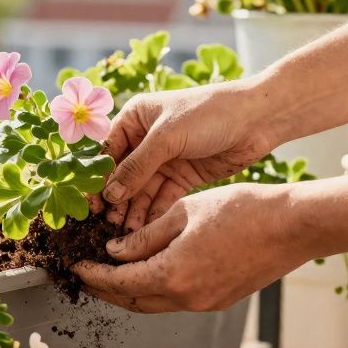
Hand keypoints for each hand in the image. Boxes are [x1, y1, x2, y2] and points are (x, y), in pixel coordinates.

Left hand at [74, 184, 310, 312]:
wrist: (294, 226)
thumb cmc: (243, 210)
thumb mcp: (183, 212)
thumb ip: (145, 236)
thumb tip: (115, 251)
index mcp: (171, 275)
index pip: (117, 282)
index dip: (91, 274)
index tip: (74, 264)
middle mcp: (186, 298)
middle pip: (131, 301)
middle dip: (104, 288)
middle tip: (85, 272)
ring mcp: (205, 303)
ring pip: (154, 303)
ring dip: (130, 290)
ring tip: (112, 271)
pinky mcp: (220, 300)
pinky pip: (176, 299)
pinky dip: (155, 288)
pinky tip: (150, 269)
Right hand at [98, 79, 279, 230]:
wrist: (257, 119)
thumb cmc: (210, 113)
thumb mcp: (167, 137)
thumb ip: (137, 167)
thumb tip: (110, 195)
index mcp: (135, 119)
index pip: (106, 153)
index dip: (97, 180)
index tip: (90, 206)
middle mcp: (146, 140)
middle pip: (122, 176)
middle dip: (114, 201)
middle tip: (106, 227)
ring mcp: (165, 159)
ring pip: (141, 191)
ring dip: (132, 211)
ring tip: (124, 235)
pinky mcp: (183, 176)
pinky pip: (162, 198)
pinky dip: (153, 213)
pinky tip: (144, 231)